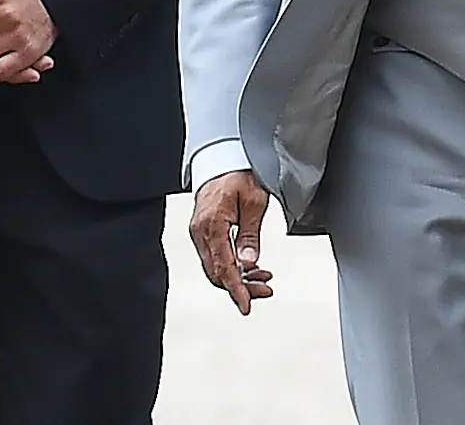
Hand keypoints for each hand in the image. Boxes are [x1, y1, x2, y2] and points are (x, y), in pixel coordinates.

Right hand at [189, 171, 275, 314]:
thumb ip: (251, 235)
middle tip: (265, 290)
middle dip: (241, 286)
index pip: (223, 267)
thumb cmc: (241, 176)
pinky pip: (215, 257)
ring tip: (263, 280)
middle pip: (217, 272)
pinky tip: (250, 269)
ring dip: (238, 278)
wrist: (225, 160)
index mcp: (212, 224)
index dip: (236, 289)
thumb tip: (249, 263)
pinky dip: (232, 266)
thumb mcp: (255, 202)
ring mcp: (199, 233)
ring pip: (216, 267)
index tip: (246, 305)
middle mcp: (201, 232)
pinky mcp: (203, 233)